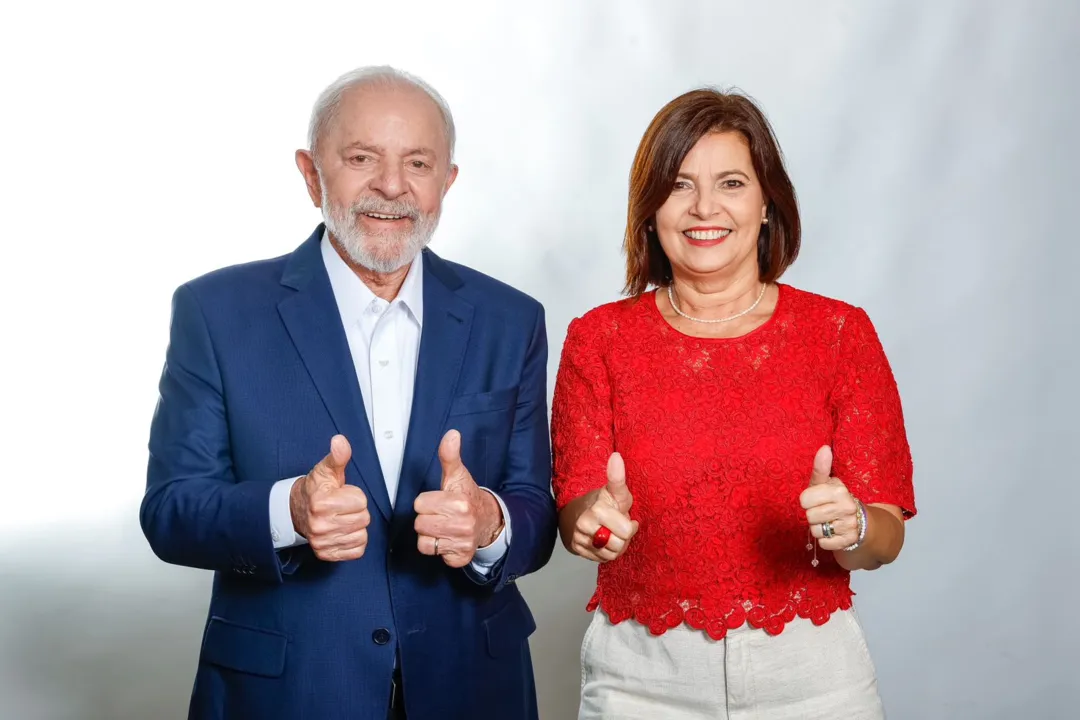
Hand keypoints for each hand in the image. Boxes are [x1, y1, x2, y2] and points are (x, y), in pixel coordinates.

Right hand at [289, 435, 370, 561]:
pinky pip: (357, 550)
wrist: (296, 510)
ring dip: (355, 526)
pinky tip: (343, 531)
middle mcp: (320, 525)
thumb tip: (340, 441)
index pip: (361, 501)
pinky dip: (354, 542)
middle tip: (343, 507)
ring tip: (342, 518)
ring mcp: (323, 542)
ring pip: (361, 535)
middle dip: (356, 511)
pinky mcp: (327, 554)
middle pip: (363, 519)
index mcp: (322, 503)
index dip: (355, 496)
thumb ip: (338, 456)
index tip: (343, 495)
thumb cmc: (315, 490)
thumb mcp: (326, 470)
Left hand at [414, 430, 503, 568]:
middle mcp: (462, 524)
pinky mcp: (460, 558)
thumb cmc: (467, 496)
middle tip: (441, 514)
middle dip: (427, 518)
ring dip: (430, 535)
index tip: (439, 501)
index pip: (420, 504)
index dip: (427, 502)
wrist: (488, 520)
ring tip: (442, 527)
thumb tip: (451, 434)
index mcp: (459, 503)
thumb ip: (449, 455)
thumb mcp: (457, 475)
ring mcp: (462, 542)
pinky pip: (434, 555)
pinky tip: (448, 539)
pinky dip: (439, 549)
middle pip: (420, 523)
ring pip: (424, 542)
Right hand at [571, 452, 638, 562]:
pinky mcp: (578, 549)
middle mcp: (586, 524)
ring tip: (612, 532)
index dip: (630, 527)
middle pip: (620, 543)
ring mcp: (580, 538)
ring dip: (616, 545)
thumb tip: (616, 456)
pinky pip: (602, 559)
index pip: (626, 530)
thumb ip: (618, 477)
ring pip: (612, 553)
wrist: (580, 513)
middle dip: (624, 536)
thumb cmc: (606, 503)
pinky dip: (607, 552)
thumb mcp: (616, 492)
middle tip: (618, 525)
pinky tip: (604, 540)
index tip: (623, 517)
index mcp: (598, 509)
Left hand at [799, 446, 859, 550]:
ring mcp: (850, 525)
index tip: (816, 499)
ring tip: (828, 521)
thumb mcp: (827, 483)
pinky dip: (825, 540)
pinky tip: (833, 532)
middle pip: (809, 516)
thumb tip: (824, 448)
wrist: (861, 520)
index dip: (807, 501)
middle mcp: (847, 507)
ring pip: (816, 531)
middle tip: (824, 511)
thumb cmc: (836, 499)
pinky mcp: (849, 541)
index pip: (804, 500)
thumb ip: (821, 468)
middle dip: (813, 515)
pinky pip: (824, 543)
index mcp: (839, 491)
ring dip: (819, 528)